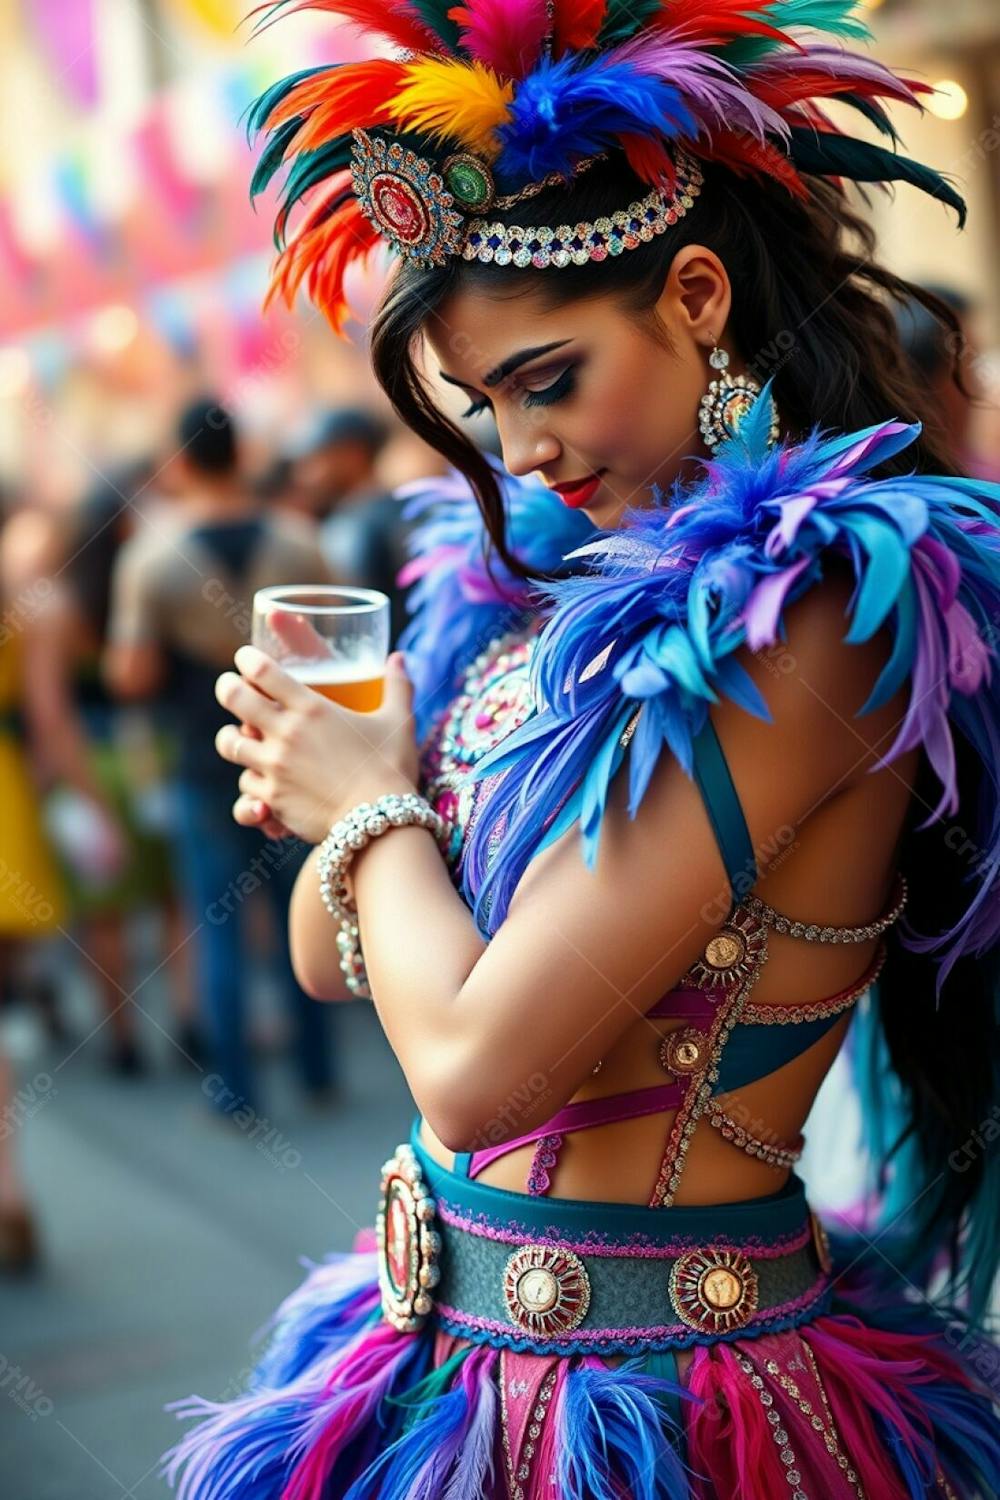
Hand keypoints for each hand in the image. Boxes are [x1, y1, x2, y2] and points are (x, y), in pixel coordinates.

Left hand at [214, 647, 419, 844]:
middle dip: (227, 688)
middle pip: (232, 698)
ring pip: (228, 744)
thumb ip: (397, 686)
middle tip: (232, 689)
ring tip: (240, 738)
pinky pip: (245, 787)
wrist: (380, 823)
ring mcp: (274, 767)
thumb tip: (399, 657)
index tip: (246, 658)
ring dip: (231, 739)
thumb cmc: (392, 768)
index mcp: (311, 707)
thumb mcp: (399, 721)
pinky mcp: (272, 799)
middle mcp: (285, 733)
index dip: (246, 658)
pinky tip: (262, 783)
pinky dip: (252, 784)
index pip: (261, 670)